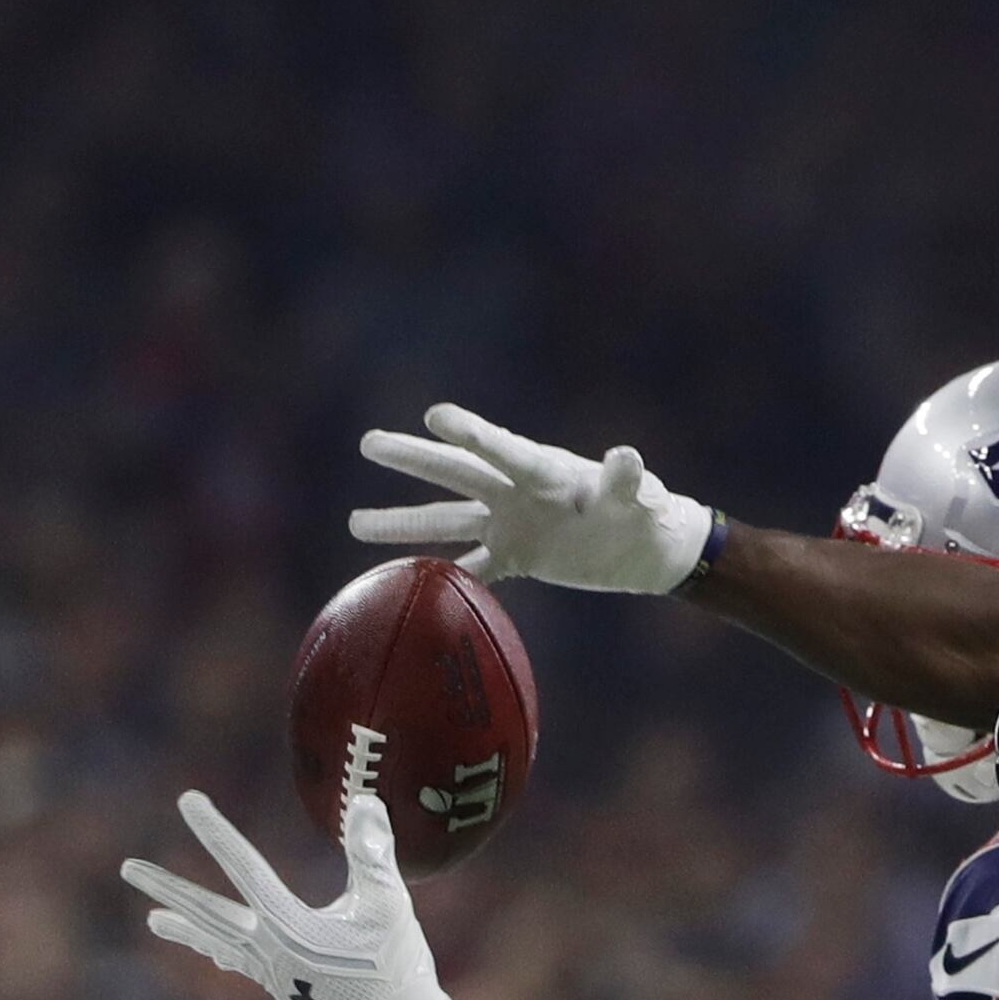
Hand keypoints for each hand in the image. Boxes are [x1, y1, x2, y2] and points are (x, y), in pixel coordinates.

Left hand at [124, 793, 456, 999]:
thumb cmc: (396, 963)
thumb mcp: (389, 902)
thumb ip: (372, 852)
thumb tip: (362, 801)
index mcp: (289, 925)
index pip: (244, 866)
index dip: (214, 831)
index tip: (187, 801)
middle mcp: (269, 949)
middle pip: (208, 912)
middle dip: (168, 888)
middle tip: (128, 868)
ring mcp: (272, 974)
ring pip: (217, 942)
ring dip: (184, 927)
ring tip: (151, 919)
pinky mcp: (283, 990)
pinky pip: (239, 963)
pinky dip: (218, 950)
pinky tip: (211, 948)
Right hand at [352, 402, 711, 593]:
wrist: (644, 546)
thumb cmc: (643, 514)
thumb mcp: (638, 499)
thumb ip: (625, 481)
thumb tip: (626, 456)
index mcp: (545, 472)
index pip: (502, 450)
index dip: (472, 433)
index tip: (435, 416)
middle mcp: (516, 493)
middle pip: (458, 473)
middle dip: (414, 458)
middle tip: (369, 442)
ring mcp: (509, 523)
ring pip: (448, 521)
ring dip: (403, 523)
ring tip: (354, 523)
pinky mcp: (514, 556)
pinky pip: (472, 567)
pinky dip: (443, 576)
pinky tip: (402, 583)